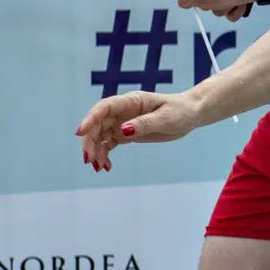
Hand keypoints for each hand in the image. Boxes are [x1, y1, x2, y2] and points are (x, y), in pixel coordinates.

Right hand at [76, 90, 201, 168]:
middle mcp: (123, 111)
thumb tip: (123, 131)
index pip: (104, 108)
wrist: (189, 114)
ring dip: (96, 150)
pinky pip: (109, 144)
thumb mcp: (165, 118)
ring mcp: (123, 122)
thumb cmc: (179, 111)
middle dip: (90, 141)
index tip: (80, 133)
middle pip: (98, 124)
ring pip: (101, 136)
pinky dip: (104, 154)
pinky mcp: (127, 133)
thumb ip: (144, 124)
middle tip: (90, 160)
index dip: (90, 119)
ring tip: (98, 167)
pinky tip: (106, 166)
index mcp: (131, 101)